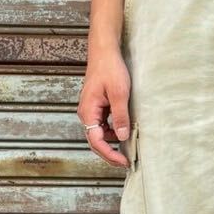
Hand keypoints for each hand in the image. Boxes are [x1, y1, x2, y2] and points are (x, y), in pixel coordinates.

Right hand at [77, 45, 131, 167]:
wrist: (104, 52)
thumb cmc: (110, 69)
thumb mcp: (119, 94)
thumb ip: (120, 116)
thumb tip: (122, 137)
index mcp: (88, 111)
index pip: (96, 141)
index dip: (109, 154)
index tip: (122, 161)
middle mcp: (86, 113)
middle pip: (96, 141)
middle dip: (109, 153)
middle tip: (125, 161)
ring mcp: (91, 110)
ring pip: (99, 133)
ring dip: (112, 142)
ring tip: (127, 148)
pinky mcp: (97, 106)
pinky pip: (103, 124)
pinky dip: (113, 131)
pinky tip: (124, 131)